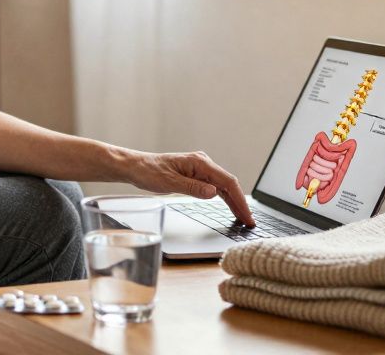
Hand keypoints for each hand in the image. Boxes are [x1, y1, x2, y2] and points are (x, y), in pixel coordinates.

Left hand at [123, 150, 254, 226]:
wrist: (136, 167)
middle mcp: (203, 163)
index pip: (227, 182)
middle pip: (229, 184)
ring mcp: (200, 169)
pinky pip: (215, 187)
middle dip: (240, 203)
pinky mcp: (196, 174)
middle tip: (249, 222)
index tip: (247, 215)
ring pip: (223, 186)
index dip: (240, 200)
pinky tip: (230, 208)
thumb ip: (192, 187)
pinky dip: (224, 198)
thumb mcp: (170, 183)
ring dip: (234, 202)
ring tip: (243, 218)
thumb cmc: (149, 172)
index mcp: (199, 163)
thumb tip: (213, 192)